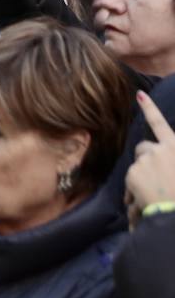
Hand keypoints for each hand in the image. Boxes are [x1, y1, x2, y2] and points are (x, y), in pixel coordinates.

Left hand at [127, 90, 174, 214]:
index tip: (139, 94)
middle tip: (153, 178)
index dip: (149, 108)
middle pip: (143, 148)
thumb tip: (161, 167)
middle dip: (144, 159)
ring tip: (152, 195)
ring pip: (136, 166)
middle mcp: (161, 150)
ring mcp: (146, 160)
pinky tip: (144, 202)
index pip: (160, 124)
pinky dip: (133, 193)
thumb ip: (167, 160)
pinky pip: (129, 182)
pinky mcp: (134, 172)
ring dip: (140, 178)